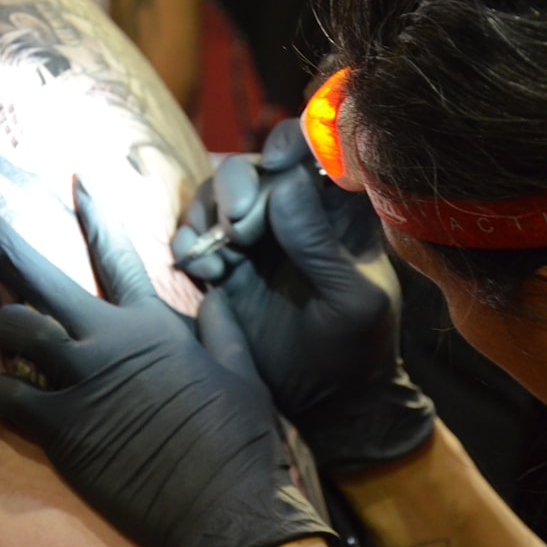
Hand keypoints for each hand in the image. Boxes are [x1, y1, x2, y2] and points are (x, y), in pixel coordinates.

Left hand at [0, 190, 333, 546]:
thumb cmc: (239, 438)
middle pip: (38, 275)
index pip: (115, 254)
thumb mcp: (242, 372)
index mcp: (152, 324)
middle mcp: (109, 340)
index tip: (78, 182)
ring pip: (12, 328)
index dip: (95, 215)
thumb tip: (215, 296)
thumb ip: (222, 327)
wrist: (224, 504)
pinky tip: (3, 394)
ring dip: (0, 326)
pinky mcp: (62, 429)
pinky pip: (5, 396)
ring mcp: (80, 381)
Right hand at [172, 119, 434, 474]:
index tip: (277, 166)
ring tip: (218, 254)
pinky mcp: (226, 264)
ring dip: (209, 212)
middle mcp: (295, 214)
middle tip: (238, 222)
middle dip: (239, 184)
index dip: (292, 144)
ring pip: (219, 195)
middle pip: (256, 166)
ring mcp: (258, 238)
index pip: (316, 151)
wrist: (325, 402)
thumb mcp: (351, 299)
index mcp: (339, 211)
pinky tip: (200, 266)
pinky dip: (189, 240)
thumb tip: (284, 184)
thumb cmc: (356, 348)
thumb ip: (319, 242)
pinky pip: (196, 234)